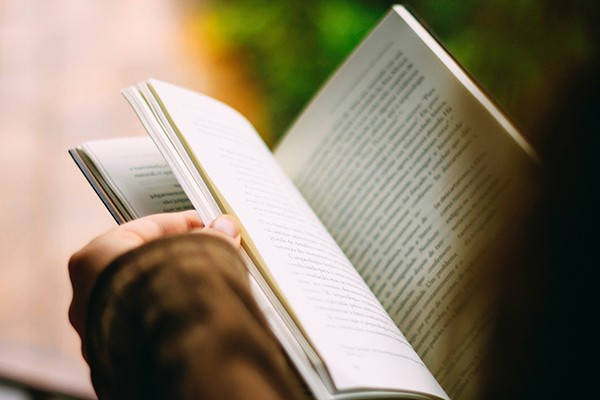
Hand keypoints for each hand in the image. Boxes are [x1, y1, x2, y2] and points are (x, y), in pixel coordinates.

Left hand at [68, 210, 240, 346]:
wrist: (167, 360)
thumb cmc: (166, 303)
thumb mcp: (197, 254)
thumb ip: (211, 238)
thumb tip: (225, 228)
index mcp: (93, 259)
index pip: (141, 229)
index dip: (180, 224)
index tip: (205, 225)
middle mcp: (86, 296)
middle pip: (139, 264)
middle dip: (176, 258)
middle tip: (208, 254)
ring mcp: (97, 331)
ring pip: (141, 299)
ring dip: (173, 289)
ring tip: (208, 285)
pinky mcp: (114, 358)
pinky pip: (144, 328)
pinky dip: (167, 318)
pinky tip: (193, 315)